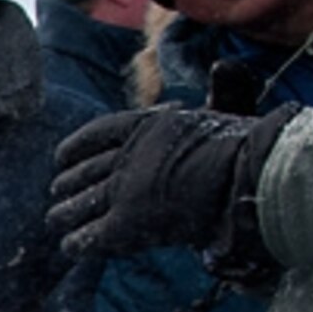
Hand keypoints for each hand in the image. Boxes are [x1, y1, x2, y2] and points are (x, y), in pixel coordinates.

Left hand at [47, 106, 290, 267]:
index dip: (75, 148)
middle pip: (80, 173)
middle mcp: (128, 156)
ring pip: (74, 206)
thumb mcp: (231, 109)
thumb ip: (221, 91)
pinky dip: (77, 243)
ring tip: (58, 219)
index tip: (61, 157)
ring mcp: (124, 190)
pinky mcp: (125, 223)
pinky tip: (72, 246)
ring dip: (65, 214)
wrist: (254, 175)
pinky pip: (86, 237)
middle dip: (68, 184)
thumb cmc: (252, 147)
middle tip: (59, 193)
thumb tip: (222, 65)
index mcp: (147, 125)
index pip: (97, 134)